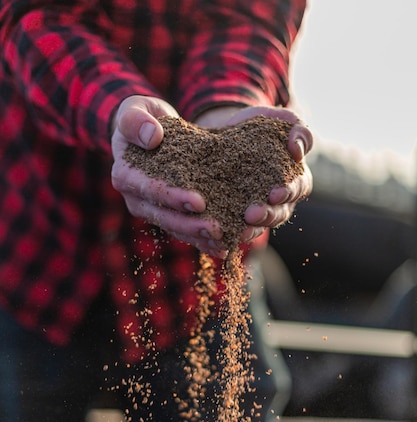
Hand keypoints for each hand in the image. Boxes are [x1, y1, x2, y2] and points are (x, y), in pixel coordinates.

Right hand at [111, 95, 224, 256]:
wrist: (149, 132)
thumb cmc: (143, 118)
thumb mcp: (136, 109)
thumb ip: (137, 120)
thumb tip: (152, 136)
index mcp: (125, 175)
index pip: (150, 190)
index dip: (173, 197)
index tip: (199, 201)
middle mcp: (135, 199)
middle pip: (165, 217)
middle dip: (191, 225)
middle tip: (217, 229)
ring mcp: (152, 211)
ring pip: (176, 229)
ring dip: (200, 237)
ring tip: (224, 241)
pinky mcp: (167, 216)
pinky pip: (185, 232)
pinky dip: (203, 241)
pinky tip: (224, 247)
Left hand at [194, 105, 312, 243]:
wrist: (222, 134)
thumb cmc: (257, 127)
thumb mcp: (279, 121)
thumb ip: (298, 131)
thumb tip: (298, 151)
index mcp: (294, 179)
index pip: (297, 189)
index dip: (288, 192)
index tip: (275, 192)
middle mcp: (278, 201)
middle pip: (278, 214)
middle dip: (267, 215)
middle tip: (252, 214)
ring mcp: (257, 212)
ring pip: (259, 227)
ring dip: (251, 230)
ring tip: (240, 230)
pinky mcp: (234, 217)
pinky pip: (235, 230)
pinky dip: (230, 235)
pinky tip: (221, 236)